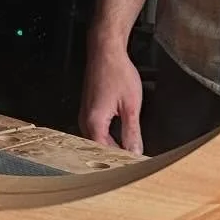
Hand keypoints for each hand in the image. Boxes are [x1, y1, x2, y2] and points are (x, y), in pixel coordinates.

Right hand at [80, 35, 144, 153]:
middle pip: (99, 150)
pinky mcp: (88, 111)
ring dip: (111, 148)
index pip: (106, 154)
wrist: (105, 52)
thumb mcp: (131, 105)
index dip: (121, 162)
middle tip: (134, 164)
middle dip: (116, 157)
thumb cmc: (116, 72)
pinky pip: (95, 132)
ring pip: (97, 141)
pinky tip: (119, 140)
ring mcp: (84, 116)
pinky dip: (107, 138)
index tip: (135, 167)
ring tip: (128, 154)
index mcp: (94, 122)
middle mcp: (85, 121)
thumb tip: (135, 152)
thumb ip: (132, 132)